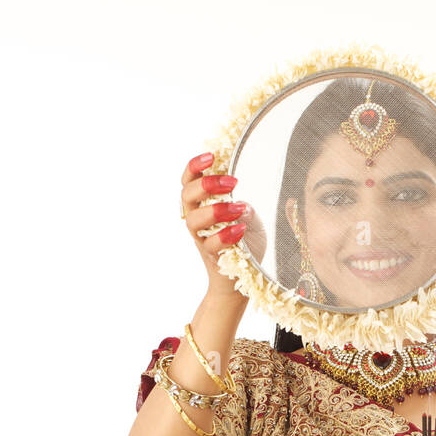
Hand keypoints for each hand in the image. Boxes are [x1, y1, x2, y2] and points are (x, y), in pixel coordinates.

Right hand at [180, 152, 267, 299]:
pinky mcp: (210, 256)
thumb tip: (242, 203)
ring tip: (237, 208)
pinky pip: (211, 244)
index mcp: (201, 204)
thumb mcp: (249, 217)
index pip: (188, 181)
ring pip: (194, 220)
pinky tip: (240, 229)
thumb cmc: (244, 244)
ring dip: (215, 210)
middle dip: (206, 185)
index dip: (195, 166)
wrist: (240, 279)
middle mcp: (196, 219)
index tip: (211, 156)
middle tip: (232, 182)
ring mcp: (201, 238)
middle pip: (186, 196)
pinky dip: (225, 235)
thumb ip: (244, 206)